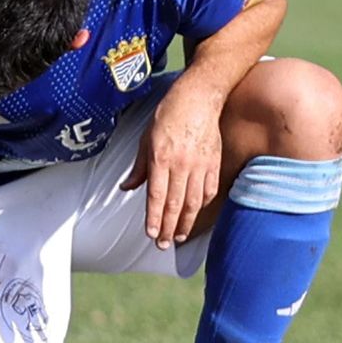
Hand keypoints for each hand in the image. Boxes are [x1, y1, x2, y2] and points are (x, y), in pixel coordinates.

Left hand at [119, 85, 223, 247]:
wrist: (198, 98)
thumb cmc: (168, 116)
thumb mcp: (145, 139)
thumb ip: (139, 167)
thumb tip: (127, 188)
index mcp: (161, 158)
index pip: (157, 196)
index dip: (154, 218)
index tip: (151, 234)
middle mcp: (181, 164)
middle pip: (175, 204)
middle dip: (168, 227)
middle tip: (162, 244)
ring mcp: (200, 165)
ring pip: (194, 202)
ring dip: (186, 223)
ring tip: (178, 237)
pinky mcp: (214, 163)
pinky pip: (209, 190)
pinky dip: (202, 206)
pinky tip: (194, 215)